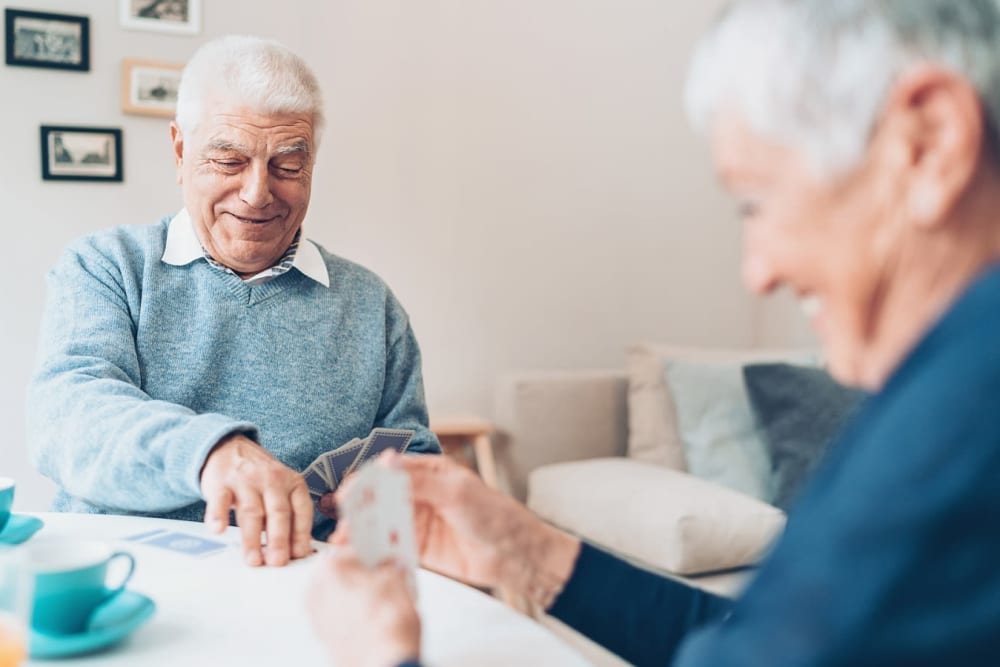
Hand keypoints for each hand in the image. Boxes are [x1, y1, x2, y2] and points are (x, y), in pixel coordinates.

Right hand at [200, 434, 312, 565]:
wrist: (229, 447)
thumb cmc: (260, 478)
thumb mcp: (282, 489)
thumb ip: (291, 516)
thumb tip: (300, 551)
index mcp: (292, 483)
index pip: (301, 511)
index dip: (301, 534)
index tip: (299, 556)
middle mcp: (272, 480)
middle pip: (278, 513)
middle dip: (279, 540)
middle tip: (277, 562)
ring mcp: (246, 481)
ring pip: (252, 512)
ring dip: (252, 538)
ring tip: (253, 560)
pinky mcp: (221, 483)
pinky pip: (221, 501)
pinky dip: (218, 515)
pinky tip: (218, 530)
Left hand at [307, 546, 419, 666]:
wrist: (384, 664)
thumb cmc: (386, 627)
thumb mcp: (398, 581)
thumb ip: (391, 566)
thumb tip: (391, 567)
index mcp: (330, 568)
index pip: (353, 546)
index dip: (373, 547)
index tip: (382, 549)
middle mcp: (316, 591)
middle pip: (342, 571)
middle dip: (363, 572)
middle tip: (385, 574)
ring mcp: (318, 617)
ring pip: (339, 594)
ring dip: (357, 592)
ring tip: (384, 597)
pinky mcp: (324, 637)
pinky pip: (339, 615)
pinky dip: (353, 613)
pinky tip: (374, 617)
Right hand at [335, 453, 580, 604]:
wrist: (514, 555)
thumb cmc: (493, 515)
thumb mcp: (456, 492)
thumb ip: (420, 481)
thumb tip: (387, 463)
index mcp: (429, 471)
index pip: (390, 470)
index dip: (367, 479)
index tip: (349, 490)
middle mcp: (419, 494)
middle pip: (381, 496)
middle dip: (359, 505)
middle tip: (341, 518)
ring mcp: (417, 521)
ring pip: (381, 521)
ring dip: (363, 528)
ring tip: (344, 540)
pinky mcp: (417, 548)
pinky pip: (390, 545)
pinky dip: (374, 548)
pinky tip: (360, 554)